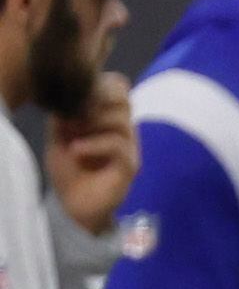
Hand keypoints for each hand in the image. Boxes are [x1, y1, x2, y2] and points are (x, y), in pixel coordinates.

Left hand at [47, 73, 138, 236]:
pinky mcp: (130, 166)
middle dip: (94, 101)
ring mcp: (130, 147)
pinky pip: (118, 145)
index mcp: (110, 118)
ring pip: (121, 120)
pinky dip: (94, 145)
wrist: (75, 203)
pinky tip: (76, 150)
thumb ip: (65, 112)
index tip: (73, 100)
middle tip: (72, 116)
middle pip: (123, 97)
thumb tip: (69, 97)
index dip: (99, 85)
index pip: (119, 86)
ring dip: (91, 123)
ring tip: (71, 134)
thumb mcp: (59, 133)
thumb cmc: (69, 169)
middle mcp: (124, 129)